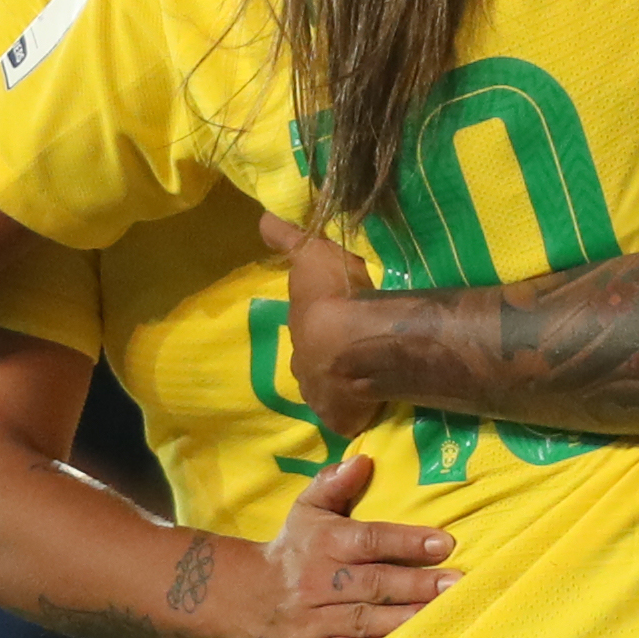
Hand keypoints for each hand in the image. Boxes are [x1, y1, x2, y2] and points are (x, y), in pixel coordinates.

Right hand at [237, 454, 458, 637]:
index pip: (368, 541)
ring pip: (367, 623)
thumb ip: (334, 484)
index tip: (444, 544)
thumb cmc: (291, 550)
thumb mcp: (306, 510)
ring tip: (447, 616)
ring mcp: (310, 625)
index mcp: (321, 545)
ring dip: (409, 621)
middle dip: (419, 585)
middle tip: (458, 584)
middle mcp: (315, 584)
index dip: (406, 542)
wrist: (238, 599)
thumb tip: (365, 461)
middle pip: (374, 585)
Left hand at [260, 211, 384, 439]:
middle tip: (351, 352)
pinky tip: (376, 400)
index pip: (306, 335)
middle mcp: (303, 371)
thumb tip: (262, 218)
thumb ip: (288, 239)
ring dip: (345, 386)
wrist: (357, 339)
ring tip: (367, 375)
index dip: (317, 330)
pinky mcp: (343, 420)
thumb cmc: (332, 294)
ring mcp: (322, 399)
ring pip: (331, 392)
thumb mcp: (310, 255)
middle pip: (315, 367)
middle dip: (328, 361)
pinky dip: (360, 410)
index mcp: (298, 337)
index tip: (329, 326)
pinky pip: (350, 416)